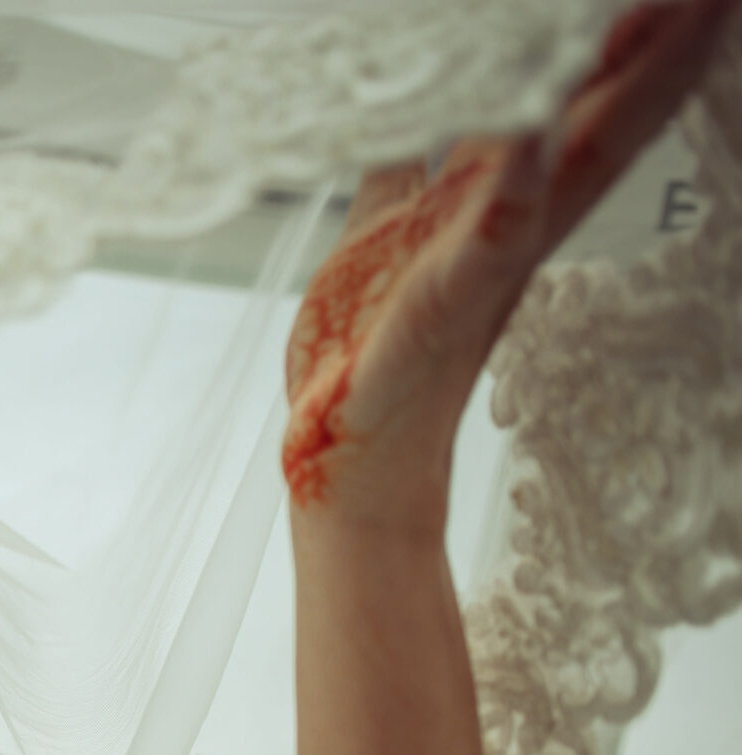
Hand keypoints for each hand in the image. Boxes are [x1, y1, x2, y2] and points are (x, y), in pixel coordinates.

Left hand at [282, 0, 733, 536]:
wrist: (342, 452)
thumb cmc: (365, 349)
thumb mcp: (381, 235)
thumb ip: (400, 175)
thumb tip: (408, 116)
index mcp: (492, 205)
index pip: (571, 109)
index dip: (622, 49)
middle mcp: (507, 230)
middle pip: (599, 126)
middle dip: (656, 52)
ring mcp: (482, 266)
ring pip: (567, 168)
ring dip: (620, 95)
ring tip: (672, 19)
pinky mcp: (441, 305)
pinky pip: (485, 242)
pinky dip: (508, 191)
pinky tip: (528, 141)